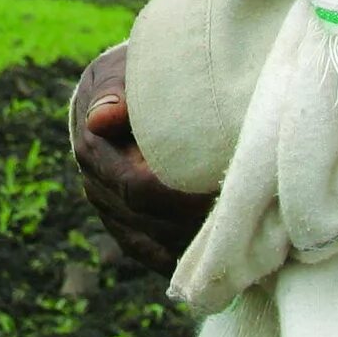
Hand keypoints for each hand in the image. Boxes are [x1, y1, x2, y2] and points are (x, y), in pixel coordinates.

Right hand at [70, 43, 214, 275]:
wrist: (128, 88)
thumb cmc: (139, 72)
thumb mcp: (131, 70)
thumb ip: (118, 89)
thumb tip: (101, 118)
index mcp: (94, 148)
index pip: (136, 187)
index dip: (179, 198)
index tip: (222, 197)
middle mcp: (96, 184)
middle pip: (146, 222)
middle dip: (193, 227)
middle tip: (243, 227)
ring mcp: (108, 209)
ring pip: (148, 244)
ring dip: (188, 248)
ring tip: (234, 249)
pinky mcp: (125, 225)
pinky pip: (150, 252)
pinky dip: (180, 260)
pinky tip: (214, 266)